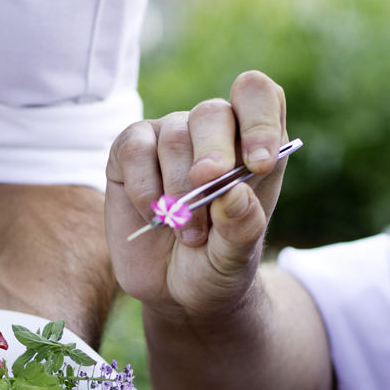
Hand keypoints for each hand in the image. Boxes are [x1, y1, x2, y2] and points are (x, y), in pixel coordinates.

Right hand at [105, 71, 288, 319]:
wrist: (173, 291)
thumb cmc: (216, 266)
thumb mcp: (236, 259)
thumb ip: (242, 229)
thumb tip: (234, 193)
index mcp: (254, 146)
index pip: (260, 98)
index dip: (259, 122)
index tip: (258, 165)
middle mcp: (212, 133)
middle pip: (212, 112)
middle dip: (211, 153)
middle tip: (206, 189)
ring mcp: (168, 139)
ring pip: (174, 137)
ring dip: (178, 191)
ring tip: (186, 233)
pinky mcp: (129, 153)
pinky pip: (134, 150)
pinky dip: (144, 189)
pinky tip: (153, 215)